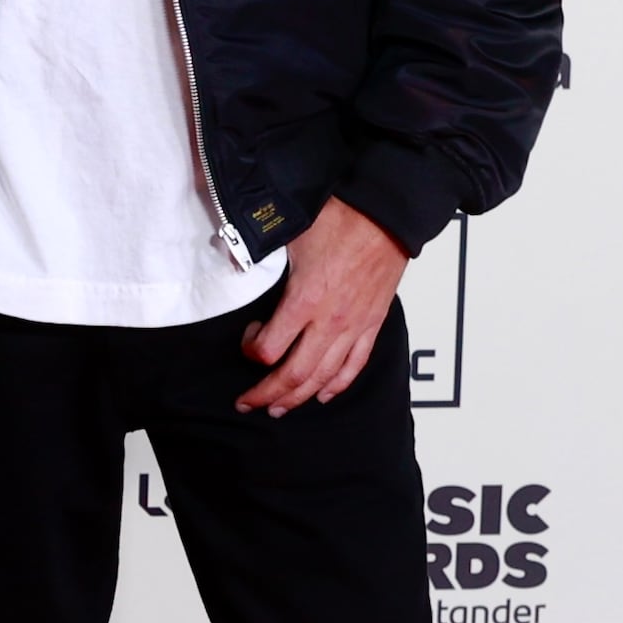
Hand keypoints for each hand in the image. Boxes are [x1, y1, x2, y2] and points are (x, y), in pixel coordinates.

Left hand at [237, 199, 407, 413]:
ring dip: (297, 398)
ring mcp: (353, 327)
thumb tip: (234, 257)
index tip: (246, 342)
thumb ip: (261, 253)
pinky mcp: (372, 325)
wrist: (387, 214)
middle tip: (248, 402)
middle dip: (266, 394)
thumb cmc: (344, 218)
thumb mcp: (291, 233)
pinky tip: (323, 395)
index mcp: (305, 300)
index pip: (269, 349)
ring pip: (322, 378)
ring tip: (278, 408)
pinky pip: (354, 366)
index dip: (250, 352)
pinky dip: (336, 386)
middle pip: (293, 375)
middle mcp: (330, 321)